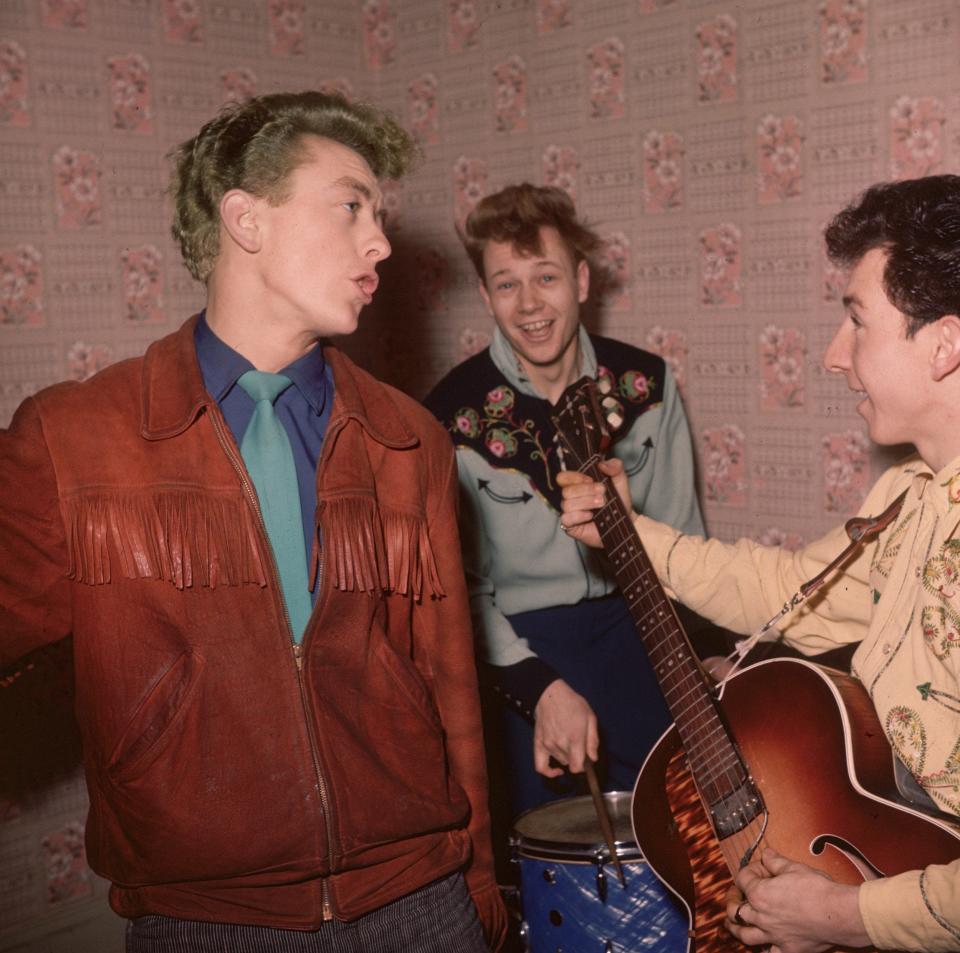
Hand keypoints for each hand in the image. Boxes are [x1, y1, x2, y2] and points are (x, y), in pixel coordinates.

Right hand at [533, 679, 598, 776]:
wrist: (550, 695)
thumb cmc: (572, 704)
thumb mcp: (590, 717)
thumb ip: (593, 740)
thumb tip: (593, 759)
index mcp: (574, 739)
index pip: (577, 768)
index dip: (584, 767)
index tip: (587, 759)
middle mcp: (560, 745)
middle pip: (570, 764)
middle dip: (576, 757)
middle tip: (578, 744)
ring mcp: (548, 746)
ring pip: (560, 761)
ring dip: (566, 757)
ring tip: (567, 741)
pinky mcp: (538, 744)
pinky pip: (540, 766)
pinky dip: (549, 772)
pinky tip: (557, 771)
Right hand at [557, 457, 633, 548]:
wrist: (625, 521)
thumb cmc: (619, 500)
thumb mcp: (620, 479)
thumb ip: (615, 466)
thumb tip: (601, 464)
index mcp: (577, 484)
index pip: (563, 477)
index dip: (576, 477)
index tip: (592, 480)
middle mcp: (571, 497)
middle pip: (566, 491)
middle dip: (587, 491)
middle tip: (603, 494)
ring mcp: (569, 512)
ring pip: (567, 504)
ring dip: (586, 503)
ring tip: (601, 504)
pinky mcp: (570, 526)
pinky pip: (566, 518)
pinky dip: (580, 516)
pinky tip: (591, 516)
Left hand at [725, 848, 868, 952]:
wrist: (839, 915)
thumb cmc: (817, 888)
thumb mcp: (794, 868)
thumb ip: (775, 862)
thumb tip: (766, 854)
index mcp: (759, 893)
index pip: (742, 878)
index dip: (750, 870)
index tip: (761, 868)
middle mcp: (761, 916)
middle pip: (736, 910)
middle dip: (733, 900)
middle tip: (735, 896)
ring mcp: (773, 935)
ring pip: (745, 935)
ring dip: (736, 928)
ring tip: (731, 923)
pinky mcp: (788, 950)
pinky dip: (764, 949)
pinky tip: (763, 945)